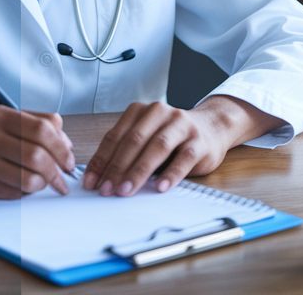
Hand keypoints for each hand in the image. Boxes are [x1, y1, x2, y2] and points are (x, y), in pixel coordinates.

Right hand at [0, 106, 75, 198]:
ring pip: (26, 179)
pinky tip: (23, 186)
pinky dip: (24, 192)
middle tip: (63, 180)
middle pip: (37, 156)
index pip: (42, 130)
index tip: (69, 161)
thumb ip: (36, 122)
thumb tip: (66, 141)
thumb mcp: (2, 118)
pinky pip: (12, 193)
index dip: (62, 148)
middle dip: (57, 172)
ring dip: (42, 185)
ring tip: (44, 184)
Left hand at [82, 96, 282, 196]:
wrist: (211, 127)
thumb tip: (100, 178)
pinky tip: (160, 187)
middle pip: (133, 141)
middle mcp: (159, 113)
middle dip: (117, 167)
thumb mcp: (145, 137)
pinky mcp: (199, 141)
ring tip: (126, 191)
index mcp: (140, 111)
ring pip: (157, 147)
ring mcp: (181, 125)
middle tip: (106, 190)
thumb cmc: (171, 137)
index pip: (115, 137)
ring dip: (138, 171)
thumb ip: (126, 151)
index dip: (101, 160)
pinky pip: (183, 158)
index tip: (91, 182)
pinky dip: (171, 174)